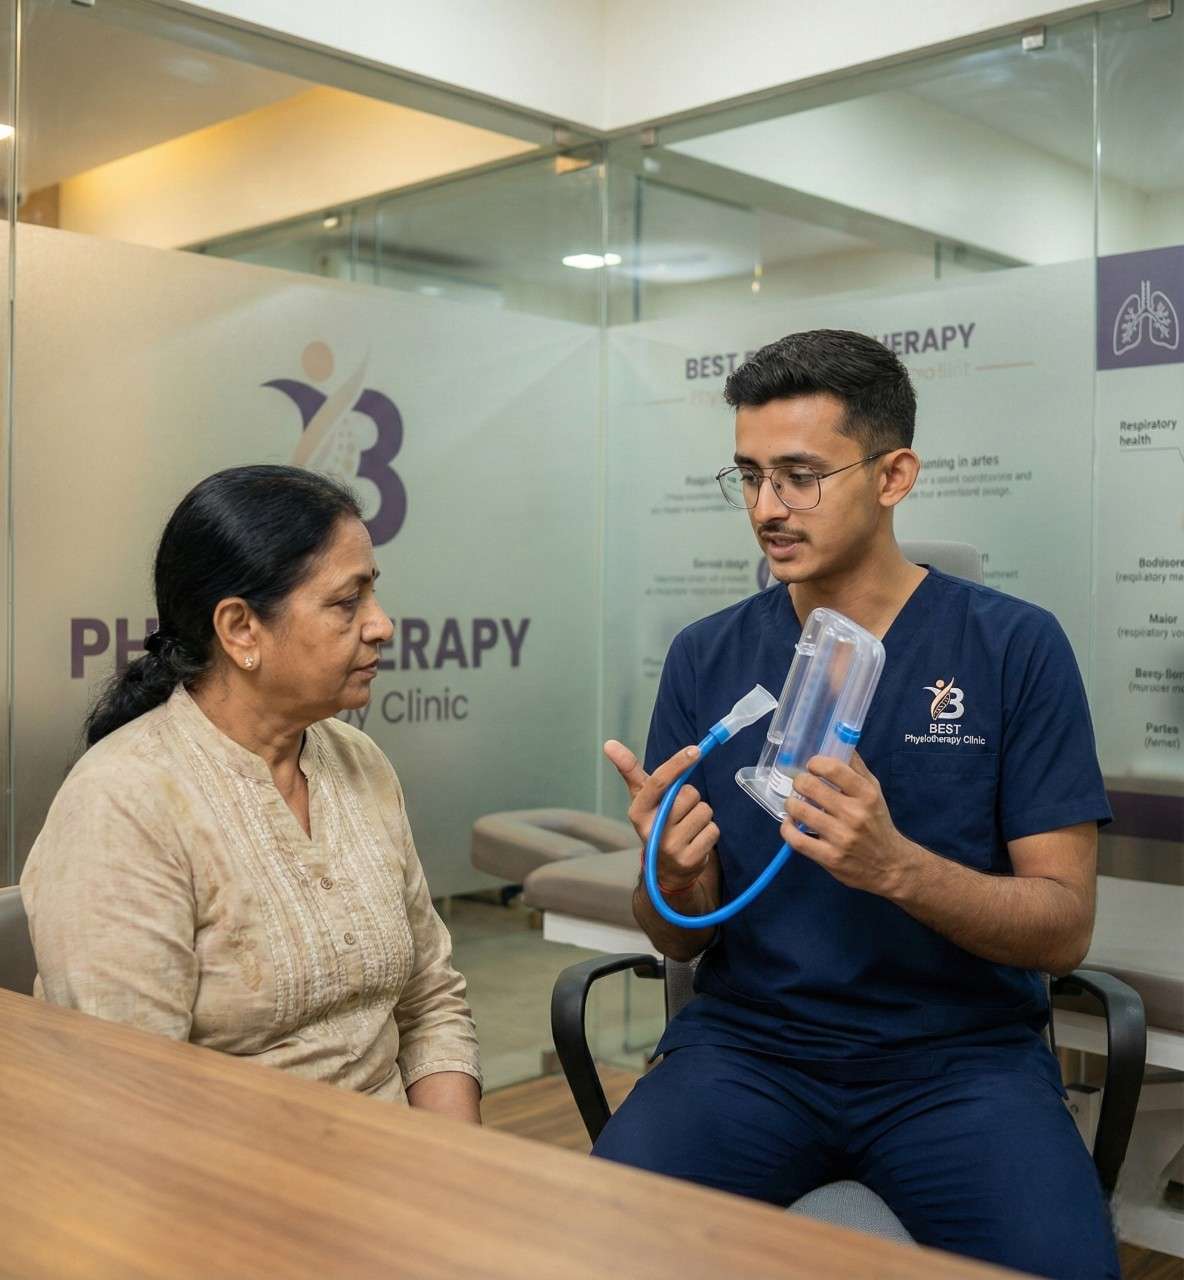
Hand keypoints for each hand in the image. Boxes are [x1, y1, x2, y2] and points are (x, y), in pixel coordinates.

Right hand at [604, 740, 718, 893]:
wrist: (665, 869)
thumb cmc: (655, 822)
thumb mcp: (642, 799)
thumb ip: (629, 770)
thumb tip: (609, 743)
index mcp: (638, 811)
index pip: (658, 782)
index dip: (677, 764)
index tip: (695, 750)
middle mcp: (651, 830)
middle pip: (689, 794)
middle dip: (691, 798)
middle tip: (681, 811)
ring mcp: (670, 847)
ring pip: (704, 811)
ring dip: (701, 815)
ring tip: (688, 826)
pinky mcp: (690, 859)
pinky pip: (713, 830)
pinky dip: (709, 832)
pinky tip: (695, 840)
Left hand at [779, 752, 918, 899]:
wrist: (890, 866)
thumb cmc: (877, 823)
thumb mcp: (874, 792)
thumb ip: (856, 768)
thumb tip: (839, 740)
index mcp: (866, 795)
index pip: (833, 768)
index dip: (815, 763)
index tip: (811, 766)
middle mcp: (854, 814)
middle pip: (810, 786)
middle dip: (798, 782)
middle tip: (799, 785)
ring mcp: (841, 837)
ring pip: (799, 811)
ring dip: (791, 804)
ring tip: (794, 804)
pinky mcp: (830, 857)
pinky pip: (796, 839)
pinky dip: (787, 828)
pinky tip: (790, 823)